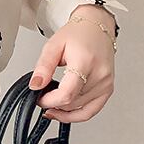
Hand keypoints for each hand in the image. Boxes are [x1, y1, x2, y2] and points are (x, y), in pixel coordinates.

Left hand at [28, 4, 116, 121]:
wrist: (96, 28)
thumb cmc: (78, 34)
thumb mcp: (53, 46)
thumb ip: (43, 67)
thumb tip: (35, 85)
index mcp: (85, 62)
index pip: (68, 93)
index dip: (50, 101)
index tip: (39, 98)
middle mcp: (99, 74)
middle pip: (73, 103)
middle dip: (54, 104)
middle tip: (42, 97)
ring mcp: (106, 83)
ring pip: (81, 110)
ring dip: (63, 111)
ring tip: (51, 104)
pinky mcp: (108, 89)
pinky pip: (92, 110)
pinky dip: (77, 115)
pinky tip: (64, 112)